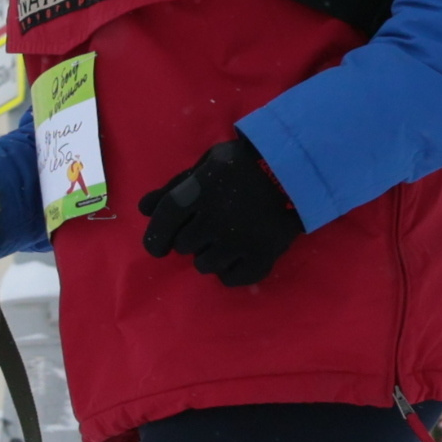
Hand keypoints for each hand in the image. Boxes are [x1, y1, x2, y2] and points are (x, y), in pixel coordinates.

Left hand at [138, 135, 303, 287]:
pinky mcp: (260, 257)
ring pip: (204, 265)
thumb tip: (144, 209)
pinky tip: (239, 254)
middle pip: (183, 246)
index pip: (164, 221)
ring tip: (227, 239)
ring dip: (210, 255)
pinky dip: (231, 270)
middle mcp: (213, 221)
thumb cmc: (247, 163)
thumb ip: (175, 187)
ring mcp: (237, 242)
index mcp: (198, 193)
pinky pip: (230, 278)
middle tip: (210, 227)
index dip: (156, 237)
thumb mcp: (208, 164)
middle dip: (191, 238)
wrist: (298, 169)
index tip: (158, 248)